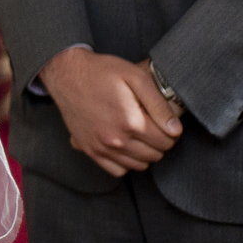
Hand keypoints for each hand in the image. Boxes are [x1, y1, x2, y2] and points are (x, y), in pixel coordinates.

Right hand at [38, 47, 182, 176]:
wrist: (67, 74)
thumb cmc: (102, 72)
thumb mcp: (135, 77)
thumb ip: (159, 104)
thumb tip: (175, 129)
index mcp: (131, 121)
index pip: (167, 141)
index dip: (170, 131)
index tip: (164, 121)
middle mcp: (116, 139)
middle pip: (155, 154)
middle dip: (159, 142)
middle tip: (152, 126)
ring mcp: (101, 147)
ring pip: (139, 165)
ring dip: (145, 152)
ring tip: (139, 134)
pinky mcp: (90, 150)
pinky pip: (118, 170)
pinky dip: (126, 162)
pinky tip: (125, 145)